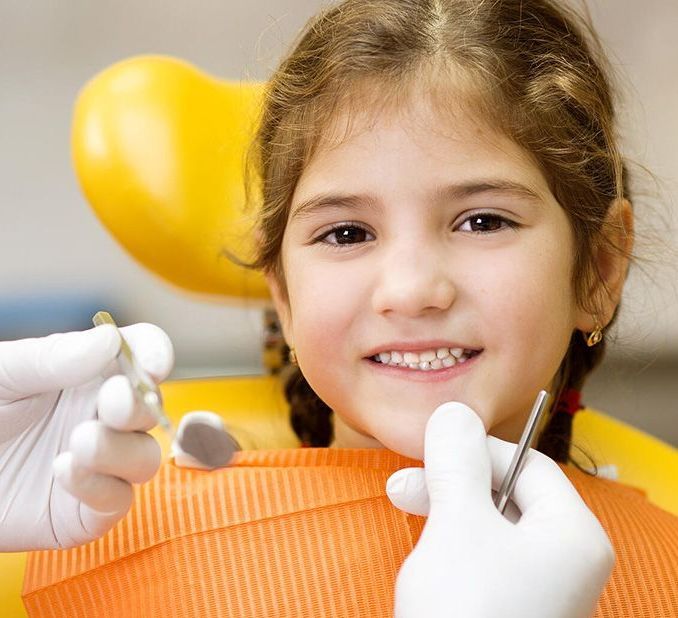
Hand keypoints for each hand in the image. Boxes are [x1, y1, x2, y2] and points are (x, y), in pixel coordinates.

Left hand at [0, 323, 173, 550]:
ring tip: (80, 442)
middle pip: (149, 408)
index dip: (155, 354)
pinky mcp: (85, 511)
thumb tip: (111, 340)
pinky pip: (118, 500)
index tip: (154, 364)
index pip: (139, 355)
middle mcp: (99, 417)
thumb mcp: (1, 376)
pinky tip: (63, 470)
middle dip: (140, 405)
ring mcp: (98, 465)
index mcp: (87, 374)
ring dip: (121, 450)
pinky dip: (100, 486)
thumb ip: (53, 359)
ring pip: (145, 457)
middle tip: (113, 402)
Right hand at [386, 402, 614, 617]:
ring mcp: (539, 591)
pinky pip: (482, 561)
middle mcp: (564, 562)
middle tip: (400, 489)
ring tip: (410, 531)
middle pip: (506, 494)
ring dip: (444, 517)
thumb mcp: (456, 525)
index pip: (527, 464)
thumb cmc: (466, 611)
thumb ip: (456, 462)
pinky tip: (426, 564)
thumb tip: (454, 411)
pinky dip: (450, 550)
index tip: (428, 454)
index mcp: (572, 536)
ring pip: (488, 528)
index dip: (476, 451)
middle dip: (451, 486)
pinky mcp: (511, 610)